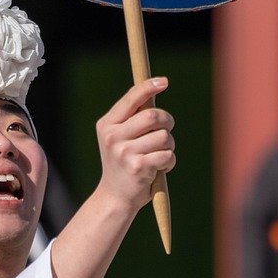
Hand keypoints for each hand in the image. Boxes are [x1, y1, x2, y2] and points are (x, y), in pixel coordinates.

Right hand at [94, 78, 174, 216]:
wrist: (116, 196)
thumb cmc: (124, 162)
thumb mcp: (120, 137)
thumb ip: (133, 118)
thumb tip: (154, 90)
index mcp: (107, 124)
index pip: (131, 99)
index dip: (148, 87)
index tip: (164, 81)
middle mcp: (113, 136)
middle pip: (153, 115)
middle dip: (167, 121)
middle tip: (167, 129)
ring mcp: (124, 152)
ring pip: (164, 137)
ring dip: (169, 146)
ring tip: (159, 155)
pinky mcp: (138, 167)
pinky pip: (167, 155)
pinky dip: (169, 162)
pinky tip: (158, 169)